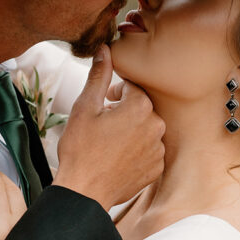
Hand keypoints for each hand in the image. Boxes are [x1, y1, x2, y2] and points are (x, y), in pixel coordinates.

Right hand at [53, 45, 164, 210]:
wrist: (85, 191)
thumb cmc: (81, 149)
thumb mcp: (85, 107)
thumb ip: (99, 76)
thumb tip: (105, 49)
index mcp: (140, 106)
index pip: (132, 87)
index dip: (114, 93)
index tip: (102, 103)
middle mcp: (156, 126)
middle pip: (141, 108)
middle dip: (124, 111)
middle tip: (103, 124)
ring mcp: (158, 149)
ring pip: (146, 129)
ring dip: (131, 131)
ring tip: (109, 143)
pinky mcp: (157, 168)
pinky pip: (149, 150)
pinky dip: (137, 150)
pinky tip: (118, 157)